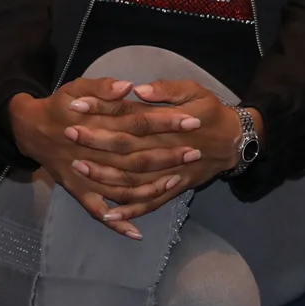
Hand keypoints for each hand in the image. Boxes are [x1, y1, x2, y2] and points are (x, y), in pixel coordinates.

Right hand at [8, 80, 205, 238]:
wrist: (30, 129)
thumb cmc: (59, 106)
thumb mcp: (76, 87)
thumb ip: (102, 87)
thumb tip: (128, 87)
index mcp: (97, 124)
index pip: (138, 122)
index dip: (166, 121)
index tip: (192, 120)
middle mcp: (94, 153)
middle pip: (136, 157)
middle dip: (167, 155)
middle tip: (194, 152)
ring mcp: (86, 176)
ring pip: (122, 186)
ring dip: (150, 187)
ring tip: (177, 181)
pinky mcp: (79, 191)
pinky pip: (98, 211)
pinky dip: (117, 223)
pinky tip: (136, 233)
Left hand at [67, 81, 242, 222]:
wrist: (236, 142)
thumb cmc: (212, 112)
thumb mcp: (195, 91)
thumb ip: (167, 90)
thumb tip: (138, 89)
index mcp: (167, 123)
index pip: (128, 115)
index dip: (102, 110)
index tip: (77, 105)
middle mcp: (164, 149)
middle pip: (125, 147)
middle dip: (95, 141)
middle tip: (68, 133)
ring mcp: (168, 173)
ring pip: (132, 178)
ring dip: (105, 175)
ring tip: (79, 168)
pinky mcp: (173, 188)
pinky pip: (149, 203)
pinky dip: (129, 211)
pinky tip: (108, 216)